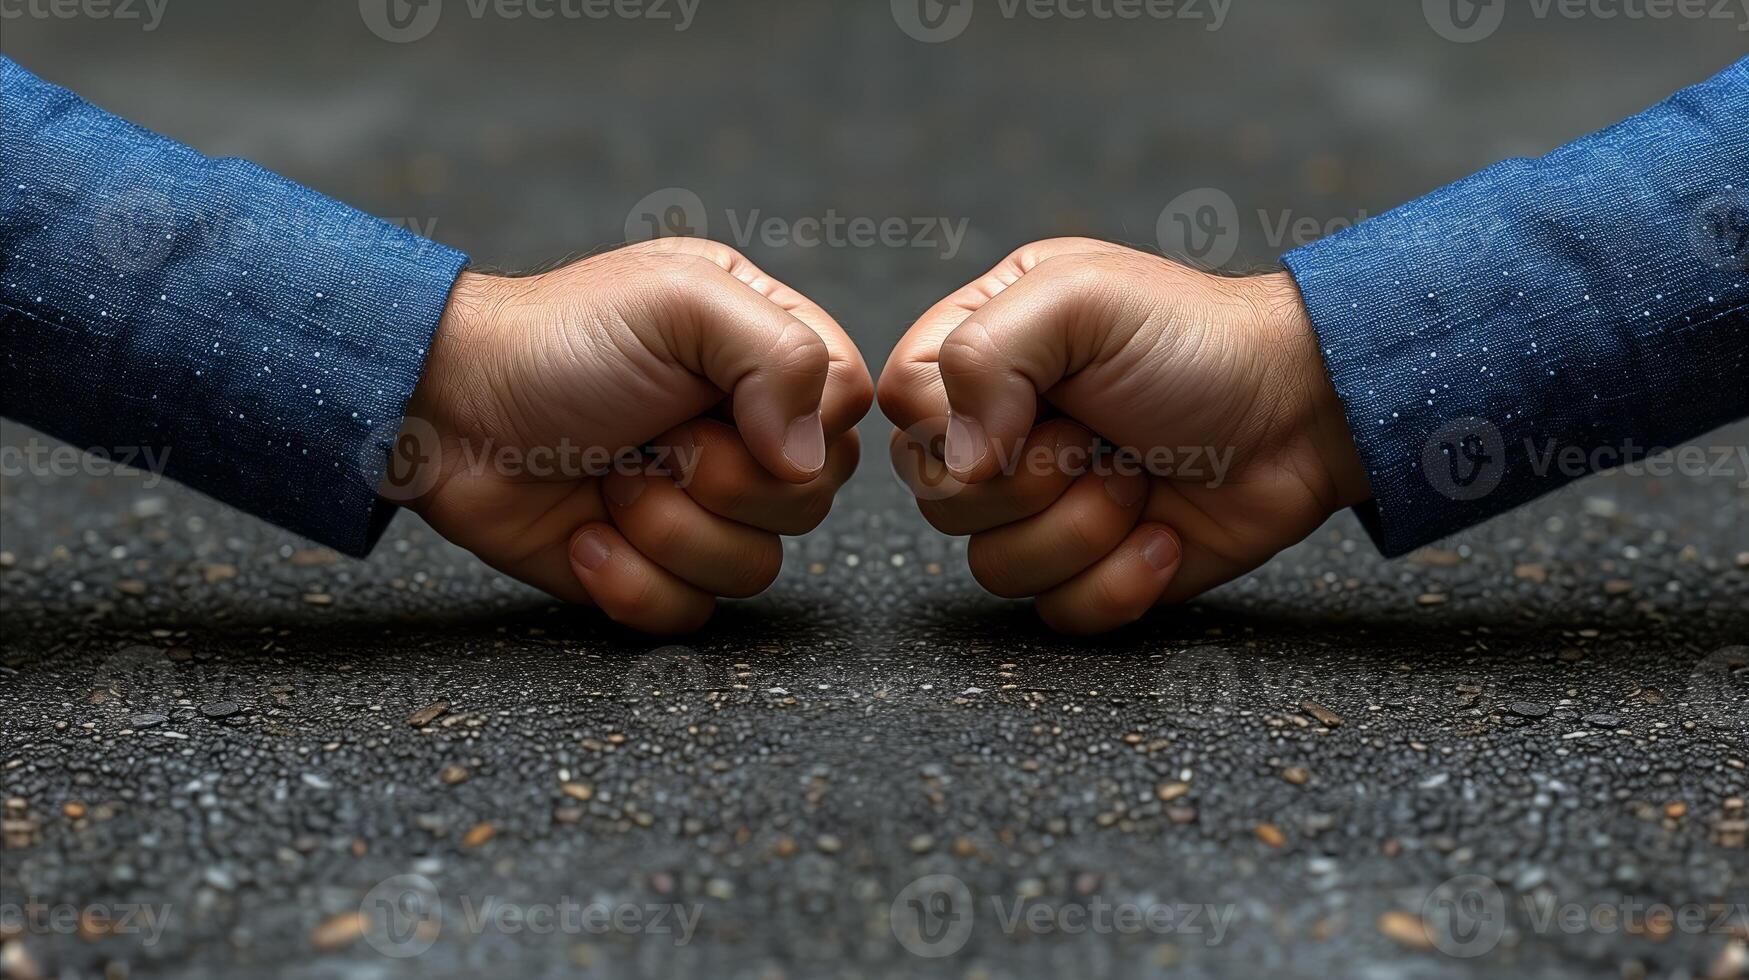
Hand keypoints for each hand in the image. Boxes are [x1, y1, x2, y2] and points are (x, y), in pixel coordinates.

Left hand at [389, 238, 871, 633]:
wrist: (443, 412)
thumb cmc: (556, 340)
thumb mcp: (679, 302)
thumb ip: (778, 353)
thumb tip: (807, 458)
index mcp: (766, 355)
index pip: (848, 410)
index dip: (795, 426)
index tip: (719, 405)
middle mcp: (748, 433)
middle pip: (809, 501)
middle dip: (717, 481)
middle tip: (648, 439)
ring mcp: (704, 507)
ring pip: (757, 568)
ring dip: (666, 531)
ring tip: (609, 482)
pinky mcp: (655, 568)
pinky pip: (692, 614)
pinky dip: (629, 582)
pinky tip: (583, 534)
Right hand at [879, 238, 1368, 633]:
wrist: (1303, 415)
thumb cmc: (1196, 340)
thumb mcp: (1081, 297)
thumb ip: (984, 352)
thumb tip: (960, 467)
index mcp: (980, 352)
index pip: (903, 406)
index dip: (961, 423)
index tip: (1042, 403)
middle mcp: (997, 431)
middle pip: (940, 499)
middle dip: (1037, 480)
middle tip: (1103, 439)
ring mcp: (1041, 507)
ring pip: (992, 568)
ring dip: (1084, 531)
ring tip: (1140, 483)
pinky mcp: (1088, 569)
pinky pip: (1056, 613)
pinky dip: (1119, 583)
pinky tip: (1164, 536)